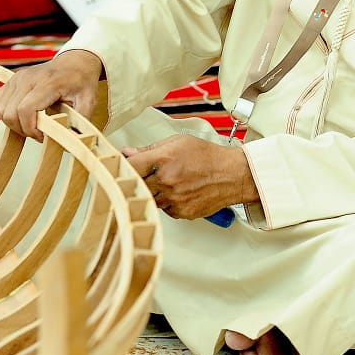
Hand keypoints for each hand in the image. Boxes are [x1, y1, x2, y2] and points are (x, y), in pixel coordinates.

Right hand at [0, 49, 103, 141]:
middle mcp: (28, 78)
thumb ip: (80, 122)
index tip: (42, 136)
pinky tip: (22, 116)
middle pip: (10, 112)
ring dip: (12, 123)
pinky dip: (6, 113)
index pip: (25, 110)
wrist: (75, 62)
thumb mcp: (88, 102)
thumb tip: (71, 142)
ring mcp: (17, 78)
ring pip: (0, 108)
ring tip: (30, 124)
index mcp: (48, 83)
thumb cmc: (81, 81)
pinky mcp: (12, 80)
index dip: (30, 129)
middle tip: (38, 132)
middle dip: (22, 129)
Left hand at [123, 134, 258, 219]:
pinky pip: (164, 209)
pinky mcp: (181, 212)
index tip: (122, 166)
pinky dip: (166, 202)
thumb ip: (150, 149)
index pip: (130, 165)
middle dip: (138, 180)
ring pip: (150, 199)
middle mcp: (167, 180)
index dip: (123, 165)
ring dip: (152, 192)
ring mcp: (174, 198)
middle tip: (145, 175)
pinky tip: (177, 192)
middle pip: (136, 185)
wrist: (232, 175)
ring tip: (166, 182)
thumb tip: (128, 152)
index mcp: (164, 159)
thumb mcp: (178, 142)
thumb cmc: (207, 156)